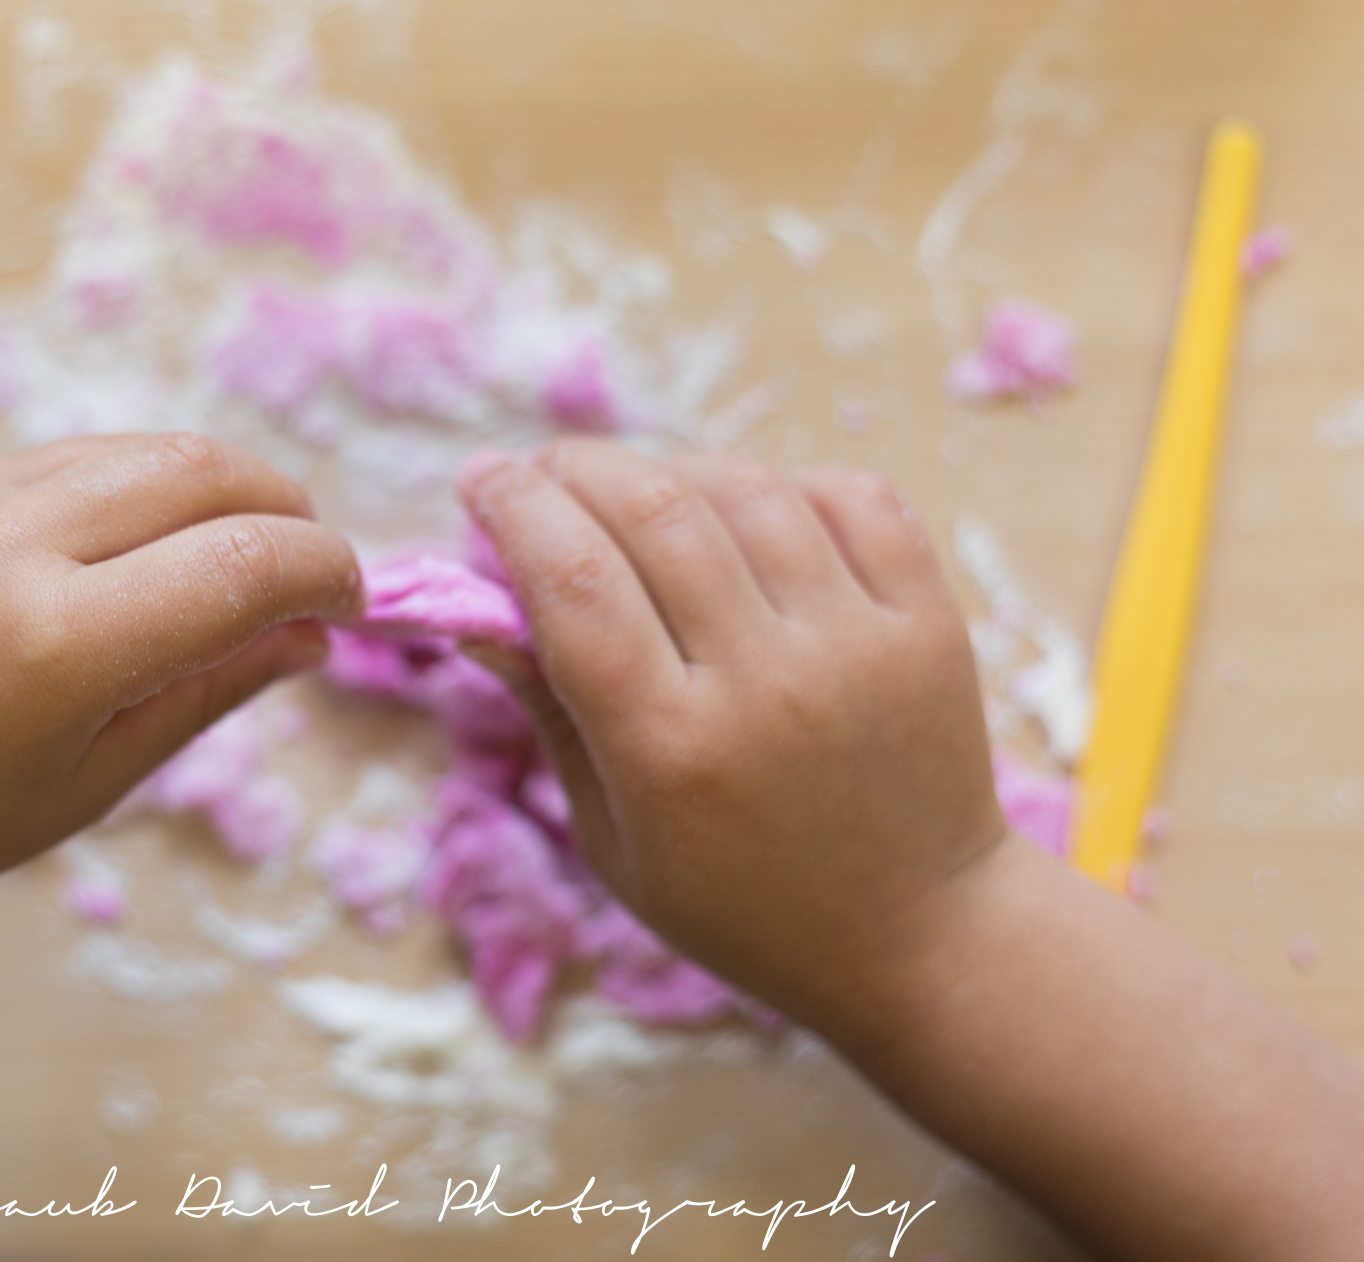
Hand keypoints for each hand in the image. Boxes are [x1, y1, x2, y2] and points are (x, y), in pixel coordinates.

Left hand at [0, 433, 361, 929]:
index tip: (354, 603)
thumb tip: (314, 635)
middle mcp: (11, 542)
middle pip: (208, 469)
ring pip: (145, 448)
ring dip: (217, 491)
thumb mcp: (87, 784)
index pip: (248, 562)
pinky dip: (140, 490)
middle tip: (310, 572)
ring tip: (232, 563)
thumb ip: (209, 693)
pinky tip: (141, 553)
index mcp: (57, 645)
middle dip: (287, 509)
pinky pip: (75, 459)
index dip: (328, 570)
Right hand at [456, 441, 1004, 1048]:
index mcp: (671, 752)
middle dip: (575, 469)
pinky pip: (850, 499)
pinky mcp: (928, 625)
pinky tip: (743, 511)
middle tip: (542, 474)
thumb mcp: (611, 840)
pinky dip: (781, 482)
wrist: (919, 936)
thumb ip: (550, 713)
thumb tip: (476, 609)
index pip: (573, 583)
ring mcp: (858, 647)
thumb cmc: (738, 903)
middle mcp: (768, 685)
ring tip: (636, 495)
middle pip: (653, 513)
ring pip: (747, 491)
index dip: (514, 510)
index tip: (479, 481)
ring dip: (670, 470)